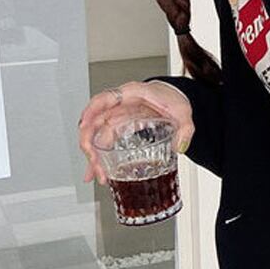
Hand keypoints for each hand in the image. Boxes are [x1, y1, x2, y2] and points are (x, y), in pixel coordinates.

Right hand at [78, 80, 193, 185]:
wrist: (172, 97)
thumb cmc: (172, 98)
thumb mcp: (183, 112)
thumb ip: (185, 129)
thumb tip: (180, 147)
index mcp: (132, 94)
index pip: (105, 99)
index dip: (91, 112)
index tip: (84, 126)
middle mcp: (120, 104)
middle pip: (95, 122)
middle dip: (90, 145)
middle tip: (96, 164)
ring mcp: (117, 116)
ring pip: (97, 136)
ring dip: (94, 156)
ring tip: (99, 175)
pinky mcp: (118, 127)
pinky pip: (104, 142)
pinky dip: (100, 158)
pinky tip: (98, 172)